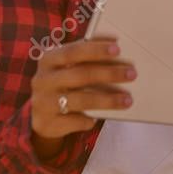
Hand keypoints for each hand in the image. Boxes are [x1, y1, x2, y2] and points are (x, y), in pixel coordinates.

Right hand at [30, 39, 135, 158]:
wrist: (41, 116)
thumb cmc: (64, 84)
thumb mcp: (67, 68)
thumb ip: (85, 60)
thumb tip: (118, 51)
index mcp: (48, 60)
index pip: (73, 51)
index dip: (95, 50)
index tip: (118, 49)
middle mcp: (42, 80)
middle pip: (80, 75)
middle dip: (108, 73)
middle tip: (132, 74)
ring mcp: (42, 103)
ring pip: (80, 100)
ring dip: (107, 100)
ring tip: (128, 100)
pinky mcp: (46, 124)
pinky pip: (74, 121)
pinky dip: (88, 120)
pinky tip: (98, 119)